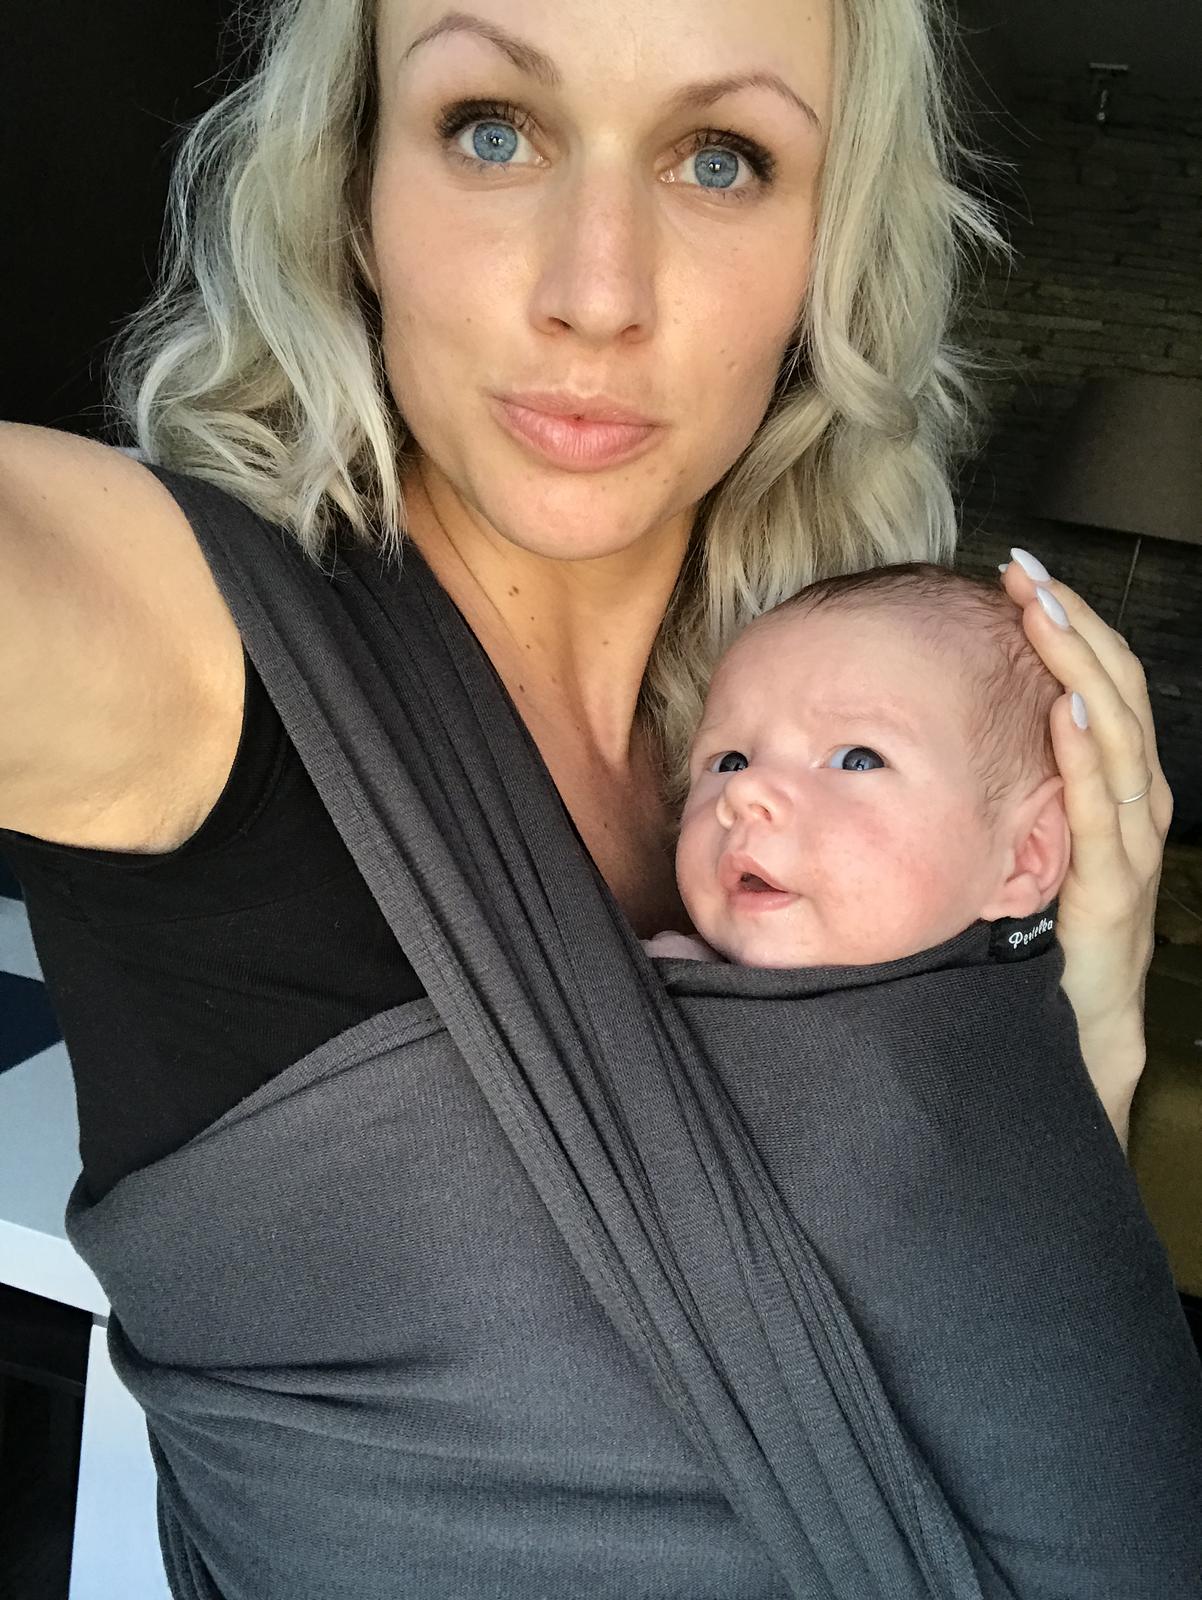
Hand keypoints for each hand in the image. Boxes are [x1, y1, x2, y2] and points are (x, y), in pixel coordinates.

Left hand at [1000, 550, 1172, 1141]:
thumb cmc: (1034, 932)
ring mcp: (1126, 845)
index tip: (1021, 575)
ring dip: (1083, 671)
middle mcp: (1126, 805)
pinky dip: (1092, 759)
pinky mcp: (1114, 891)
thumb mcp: (1012, 846)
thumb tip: (911, 732)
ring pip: (1120, 738)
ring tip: (1047, 618)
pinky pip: (1107, 814)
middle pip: (1115, 694)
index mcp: (1103, 788)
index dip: (1067, 627)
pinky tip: (1069, 714)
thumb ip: (989, 792)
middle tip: (1029, 575)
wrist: (1070, 1026)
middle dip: (1074, 628)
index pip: (1094, 686)